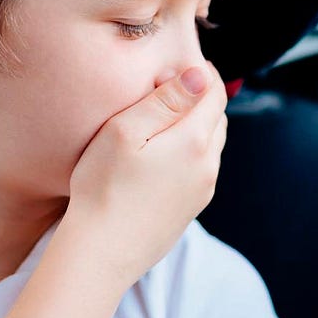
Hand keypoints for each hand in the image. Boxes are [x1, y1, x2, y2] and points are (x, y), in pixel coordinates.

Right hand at [65, 63, 227, 283]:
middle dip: (201, 97)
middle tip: (172, 86)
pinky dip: (191, 151)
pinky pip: (202, 169)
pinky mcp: (191, 209)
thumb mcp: (125, 131)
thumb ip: (165, 100)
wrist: (100, 254)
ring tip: (167, 118)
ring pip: (211, 145)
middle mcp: (208, 166)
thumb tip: (199, 75)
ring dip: (197, 125)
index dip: (203, 73)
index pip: (215, 93)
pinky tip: (164, 154)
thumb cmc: (103, 187)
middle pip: (217, 118)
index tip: (184, 64)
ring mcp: (202, 190)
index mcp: (195, 141)